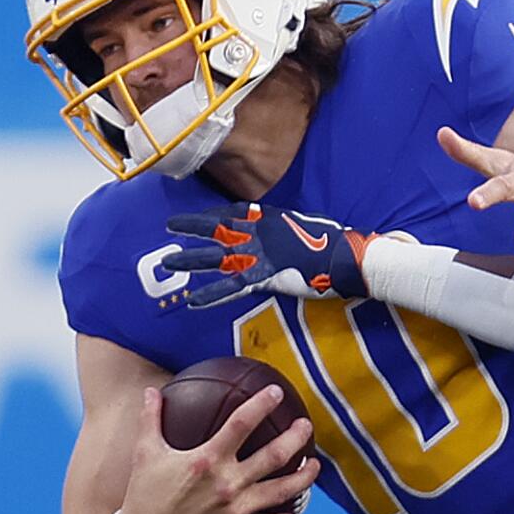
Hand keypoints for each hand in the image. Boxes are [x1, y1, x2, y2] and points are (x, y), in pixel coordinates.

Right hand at [115, 386, 320, 513]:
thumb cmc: (144, 495)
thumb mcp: (145, 453)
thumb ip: (151, 419)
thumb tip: (151, 390)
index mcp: (206, 459)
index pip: (241, 423)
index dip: (261, 405)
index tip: (276, 392)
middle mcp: (226, 484)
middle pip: (273, 456)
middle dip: (296, 438)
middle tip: (306, 426)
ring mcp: (235, 510)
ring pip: (282, 491)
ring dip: (304, 477)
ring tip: (316, 464)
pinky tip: (296, 508)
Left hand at [160, 202, 376, 307]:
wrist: (345, 257)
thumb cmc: (332, 243)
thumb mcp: (305, 227)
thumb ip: (287, 229)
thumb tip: (282, 233)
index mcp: (269, 218)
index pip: (234, 211)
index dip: (214, 213)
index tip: (200, 216)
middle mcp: (259, 232)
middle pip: (217, 228)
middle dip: (192, 227)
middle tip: (169, 226)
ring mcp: (259, 254)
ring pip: (217, 256)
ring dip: (191, 259)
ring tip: (167, 263)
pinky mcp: (264, 276)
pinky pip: (232, 286)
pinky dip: (212, 294)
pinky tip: (193, 301)